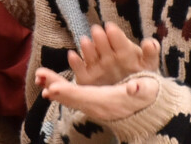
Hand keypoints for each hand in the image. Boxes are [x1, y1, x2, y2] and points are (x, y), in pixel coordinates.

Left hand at [35, 67, 158, 120]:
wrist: (151, 116)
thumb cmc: (150, 98)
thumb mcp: (148, 91)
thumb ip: (140, 89)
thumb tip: (134, 88)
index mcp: (109, 102)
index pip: (84, 97)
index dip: (68, 92)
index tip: (52, 88)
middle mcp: (99, 106)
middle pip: (72, 97)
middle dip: (55, 86)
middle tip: (39, 76)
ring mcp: (95, 107)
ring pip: (70, 98)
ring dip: (55, 86)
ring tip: (40, 77)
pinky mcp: (94, 104)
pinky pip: (74, 98)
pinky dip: (61, 91)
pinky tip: (49, 86)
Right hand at [69, 23, 159, 85]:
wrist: (130, 99)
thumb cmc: (140, 75)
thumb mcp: (148, 64)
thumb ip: (150, 53)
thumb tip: (151, 42)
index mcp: (123, 49)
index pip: (119, 40)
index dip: (115, 35)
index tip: (110, 28)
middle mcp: (108, 55)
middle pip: (103, 45)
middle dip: (100, 38)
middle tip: (96, 31)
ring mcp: (97, 65)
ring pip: (91, 55)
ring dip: (87, 48)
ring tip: (85, 41)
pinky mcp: (86, 76)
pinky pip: (80, 69)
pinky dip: (75, 62)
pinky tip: (72, 56)